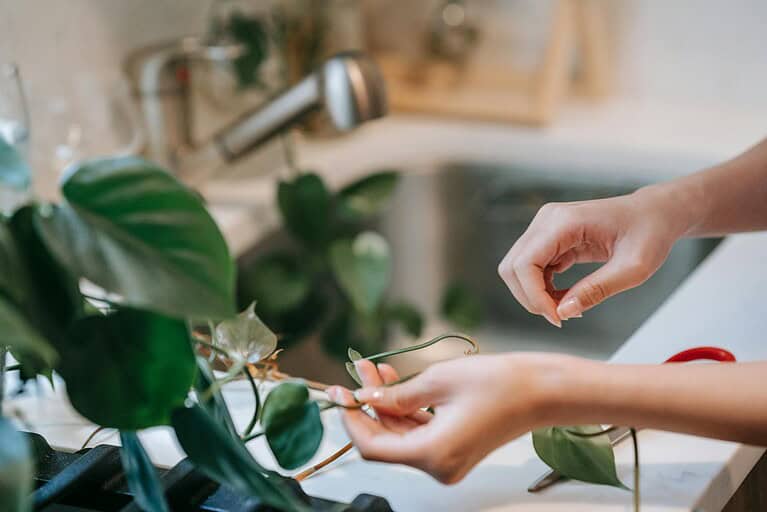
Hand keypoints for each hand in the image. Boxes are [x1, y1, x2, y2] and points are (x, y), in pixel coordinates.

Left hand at [327, 354, 569, 483]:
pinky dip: (406, 410)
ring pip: (402, 435)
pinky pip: (420, 433)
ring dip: (387, 404)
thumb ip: (395, 395)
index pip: (373, 447)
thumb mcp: (437, 381)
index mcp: (432, 455)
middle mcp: (438, 467)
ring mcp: (447, 461)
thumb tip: (366, 398)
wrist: (542, 390)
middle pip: (387, 440)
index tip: (340, 393)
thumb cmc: (499, 383)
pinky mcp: (455, 449)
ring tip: (375, 370)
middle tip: (358, 372)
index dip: (352, 420)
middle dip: (369, 406)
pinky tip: (396, 382)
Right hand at [498, 187, 690, 325]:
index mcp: (564, 222)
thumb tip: (563, 312)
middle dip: (530, 298)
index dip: (534, 296)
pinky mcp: (548, 238)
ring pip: (517, 269)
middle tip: (562, 316)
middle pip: (512, 267)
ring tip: (569, 306)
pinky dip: (542, 289)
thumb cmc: (649, 234)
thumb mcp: (634, 268)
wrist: (654, 214)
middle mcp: (546, 220)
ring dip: (535, 295)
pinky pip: (530, 269)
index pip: (525, 263)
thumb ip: (598, 290)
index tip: (558, 318)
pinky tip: (567, 297)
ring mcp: (545, 228)